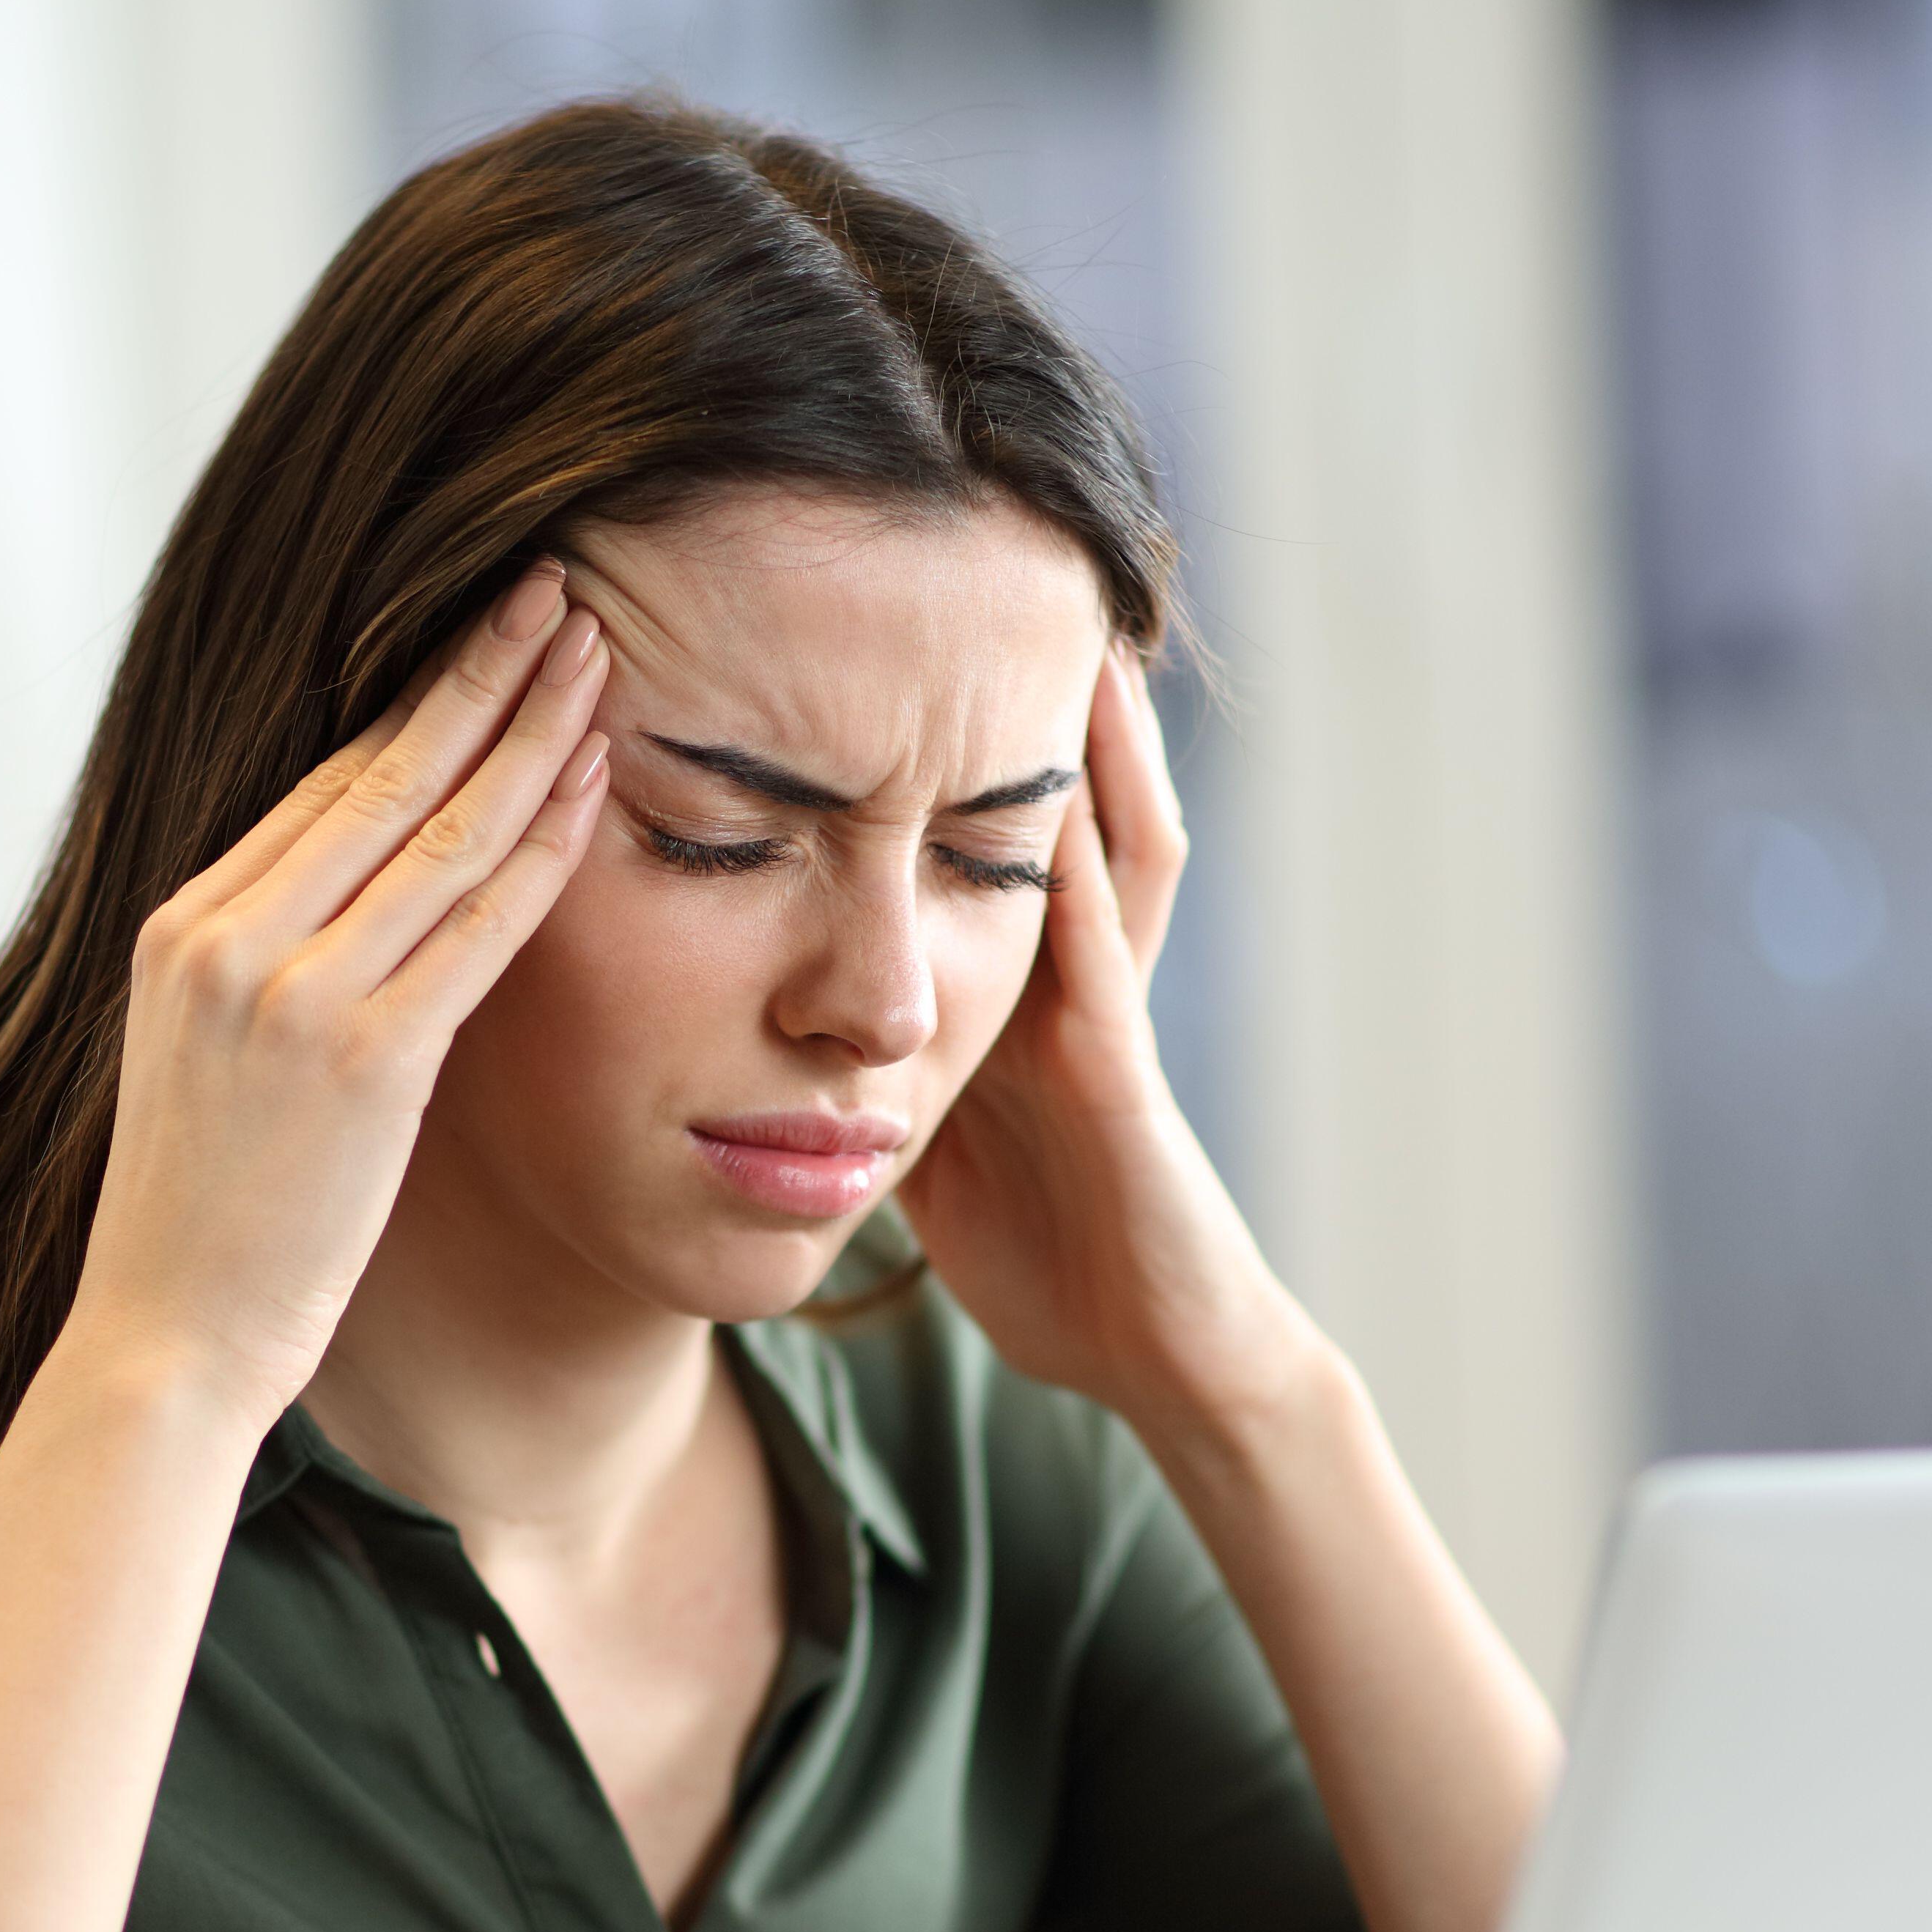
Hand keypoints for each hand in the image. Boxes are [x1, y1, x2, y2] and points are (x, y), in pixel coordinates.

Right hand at [68, 566, 610, 1423]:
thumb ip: (266, 969)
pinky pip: (476, 924)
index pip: (323, 787)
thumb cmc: (205, 1219)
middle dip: (478, 675)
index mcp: (185, 927)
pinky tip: (595, 779)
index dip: (416, 703)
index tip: (483, 639)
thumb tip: (347, 906)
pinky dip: (542, 845)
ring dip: (529, 731)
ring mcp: (292, 992)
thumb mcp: (207, 1061)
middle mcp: (229, 937)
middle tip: (555, 592)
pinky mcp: (362, 1057)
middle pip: (381, 773)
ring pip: (438, 828)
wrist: (168, 1337)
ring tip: (594, 652)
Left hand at [895, 653, 1322, 1437]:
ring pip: (1111, 849)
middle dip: (1039, 701)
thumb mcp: (936, 1139)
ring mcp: (1107, 1017)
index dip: (957, 741)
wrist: (1147, 1349)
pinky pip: (1105, 956)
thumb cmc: (1044, 1254)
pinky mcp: (1122, 1076)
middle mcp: (1071, 979)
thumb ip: (882, 1068)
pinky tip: (1052, 800)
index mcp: (1021, 988)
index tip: (887, 640)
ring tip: (1068, 639)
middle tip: (999, 582)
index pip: (990, 834)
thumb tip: (784, 1029)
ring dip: (1090, 752)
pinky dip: (1081, 873)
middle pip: (1065, 807)